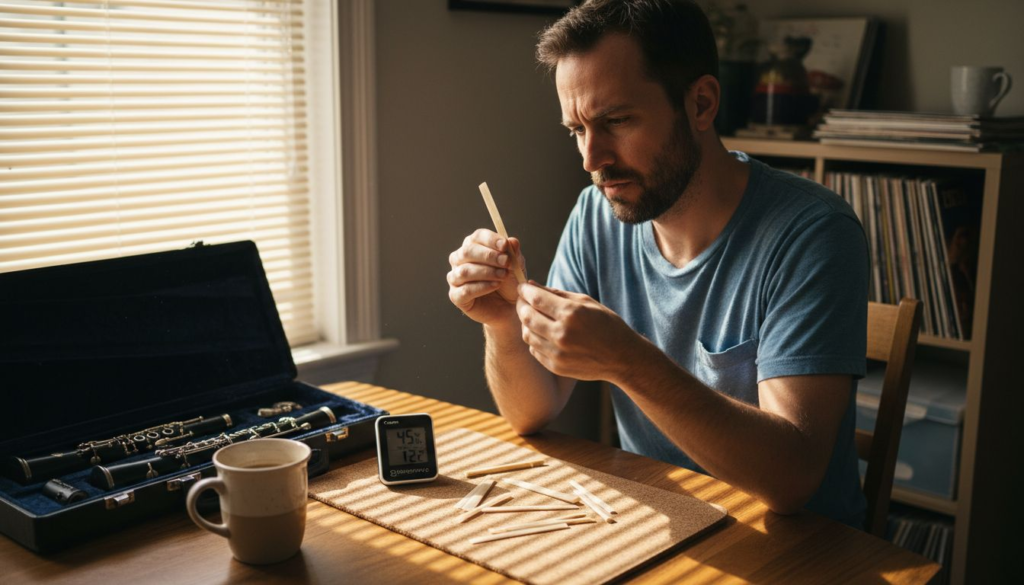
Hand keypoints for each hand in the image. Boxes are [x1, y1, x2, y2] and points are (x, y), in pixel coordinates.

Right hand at [447, 229, 525, 325]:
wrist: (509, 306)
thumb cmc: (509, 281)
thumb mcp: (516, 265)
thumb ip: (514, 253)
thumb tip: (512, 241)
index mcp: (473, 246)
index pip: (476, 237)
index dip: (490, 240)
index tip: (505, 246)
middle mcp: (460, 260)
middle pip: (467, 252)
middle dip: (488, 256)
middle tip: (506, 262)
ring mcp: (455, 278)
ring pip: (464, 271)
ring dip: (486, 272)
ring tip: (503, 276)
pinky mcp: (456, 296)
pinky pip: (465, 290)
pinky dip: (482, 287)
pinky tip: (495, 286)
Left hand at [516, 281, 641, 381]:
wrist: (622, 358)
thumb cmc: (606, 325)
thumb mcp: (586, 302)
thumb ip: (557, 293)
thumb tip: (531, 286)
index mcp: (572, 314)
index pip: (536, 299)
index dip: (525, 291)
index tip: (522, 288)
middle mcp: (562, 334)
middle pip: (527, 316)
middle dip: (521, 306)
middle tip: (523, 301)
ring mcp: (558, 353)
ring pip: (527, 334)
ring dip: (526, 324)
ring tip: (534, 317)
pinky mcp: (556, 367)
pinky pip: (534, 350)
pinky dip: (534, 339)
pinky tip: (543, 333)